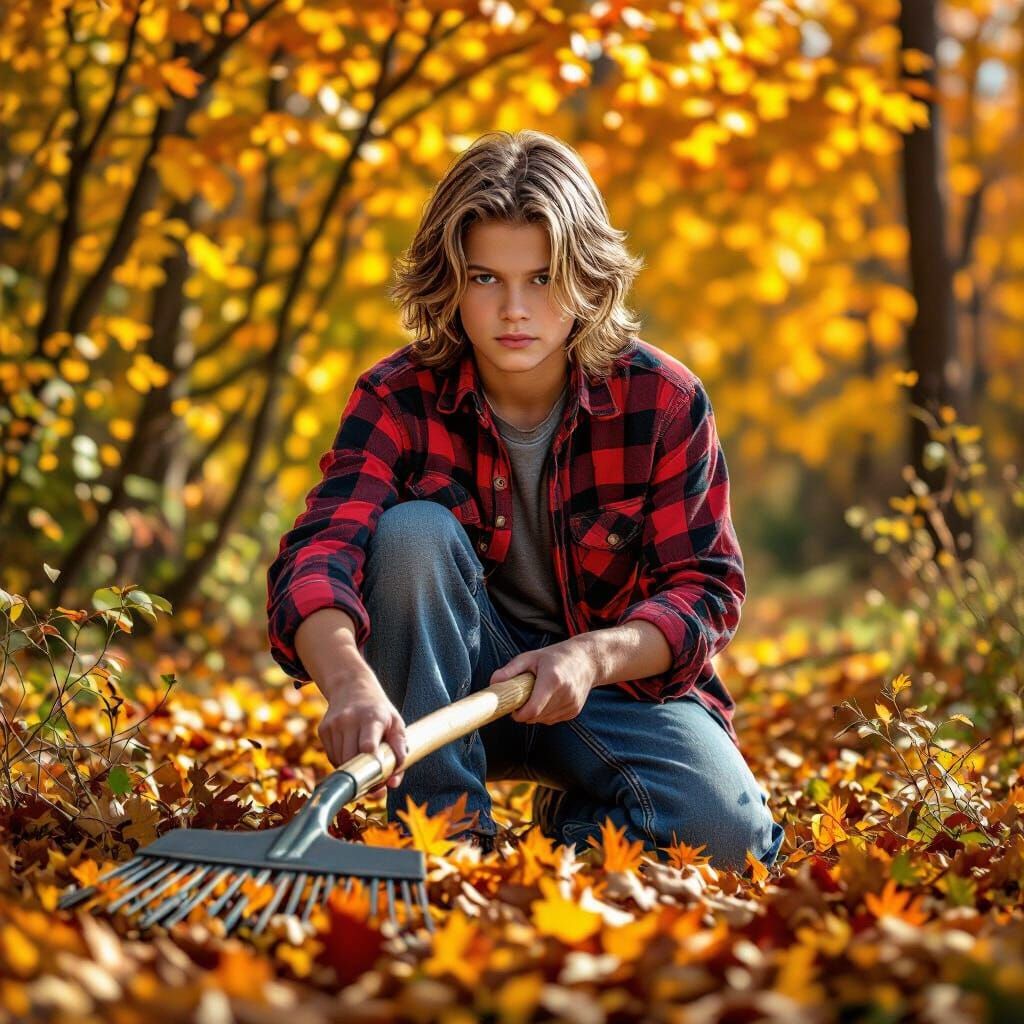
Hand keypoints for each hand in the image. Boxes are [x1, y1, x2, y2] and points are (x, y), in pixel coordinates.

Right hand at [317, 670, 407, 799]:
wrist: (352, 687)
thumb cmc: (379, 710)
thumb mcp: (396, 723)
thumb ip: (399, 751)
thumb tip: (393, 782)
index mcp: (371, 717)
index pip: (367, 746)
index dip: (372, 766)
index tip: (379, 779)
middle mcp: (349, 720)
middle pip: (352, 760)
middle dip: (364, 777)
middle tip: (377, 783)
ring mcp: (333, 725)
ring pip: (340, 763)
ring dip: (353, 771)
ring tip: (366, 765)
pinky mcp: (323, 730)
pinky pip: (332, 757)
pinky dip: (343, 763)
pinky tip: (352, 753)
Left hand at [488, 637, 598, 724]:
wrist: (588, 660)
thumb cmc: (556, 656)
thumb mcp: (531, 657)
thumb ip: (510, 670)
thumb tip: (493, 683)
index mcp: (552, 679)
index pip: (533, 710)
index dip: (519, 714)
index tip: (513, 709)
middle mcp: (565, 694)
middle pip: (536, 717)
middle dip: (526, 712)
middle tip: (523, 698)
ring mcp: (571, 704)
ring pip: (544, 720)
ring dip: (536, 713)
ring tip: (538, 694)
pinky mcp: (574, 711)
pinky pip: (553, 719)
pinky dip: (546, 713)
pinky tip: (549, 698)